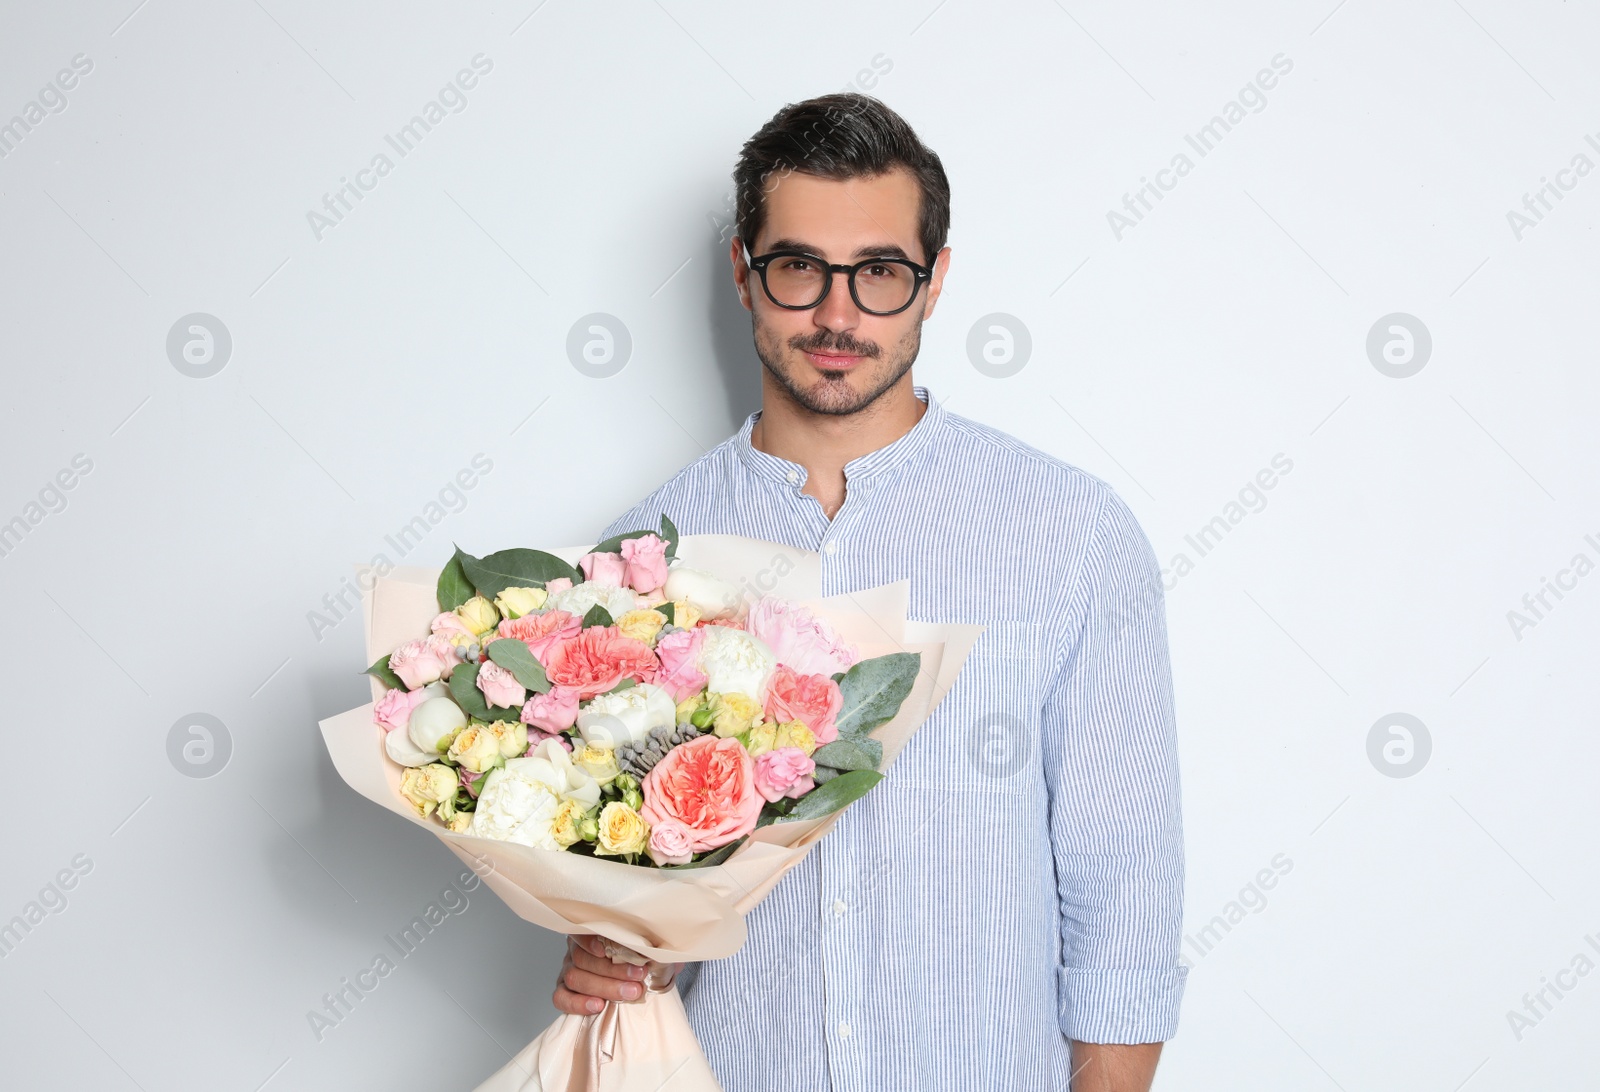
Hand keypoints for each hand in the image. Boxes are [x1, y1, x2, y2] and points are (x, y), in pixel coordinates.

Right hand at [552, 935, 681, 1015]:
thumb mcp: (650, 946)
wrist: (636, 979)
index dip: (590, 940)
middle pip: (582, 958)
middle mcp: (576, 949)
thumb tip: (669, 948)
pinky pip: (561, 998)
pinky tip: (598, 1007)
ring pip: (575, 978)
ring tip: (630, 994)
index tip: (606, 949)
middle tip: (638, 979)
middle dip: (612, 970)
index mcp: (593, 931)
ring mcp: (568, 970)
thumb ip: (655, 944)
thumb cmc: (641, 958)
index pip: (582, 930)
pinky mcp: (565, 992)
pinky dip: (578, 1004)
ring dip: (604, 987)